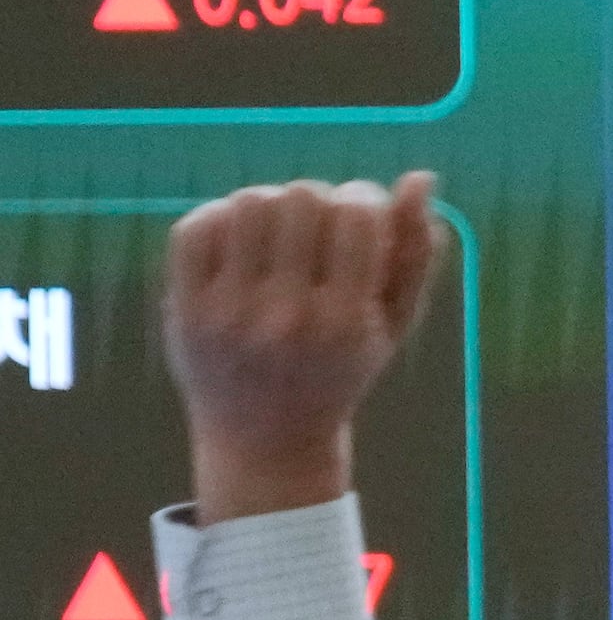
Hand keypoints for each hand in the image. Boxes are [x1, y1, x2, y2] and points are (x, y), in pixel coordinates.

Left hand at [164, 174, 444, 521]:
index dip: (364, 198)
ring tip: (279, 234)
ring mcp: (229, 313)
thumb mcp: (393, 325)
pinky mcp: (185, 309)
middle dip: (317, 199)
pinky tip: (240, 242)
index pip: (355, 215)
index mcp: (346, 321)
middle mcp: (286, 316)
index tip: (363, 216)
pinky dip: (220, 219)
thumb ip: (415, 254)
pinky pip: (196, 226)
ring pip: (247, 202)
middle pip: (299, 197)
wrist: (265, 440)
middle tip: (319, 228)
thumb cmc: (341, 372)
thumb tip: (420, 179)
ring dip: (270, 206)